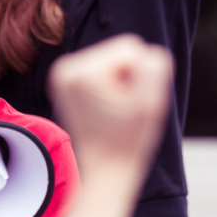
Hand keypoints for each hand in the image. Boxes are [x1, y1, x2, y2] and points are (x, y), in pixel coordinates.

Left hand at [48, 34, 172, 172]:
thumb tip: (146, 53)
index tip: (128, 103)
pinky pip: (101, 67)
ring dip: (120, 81)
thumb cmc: (129, 140)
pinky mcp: (66, 80)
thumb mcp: (151, 102)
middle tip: (122, 108)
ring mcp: (62, 74)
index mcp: (81, 72)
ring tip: (113, 110)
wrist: (105, 167)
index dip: (139, 76)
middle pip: (118, 50)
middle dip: (128, 77)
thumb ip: (154, 67)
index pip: (130, 48)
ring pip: (112, 58)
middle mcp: (66, 68)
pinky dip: (109, 85)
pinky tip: (105, 107)